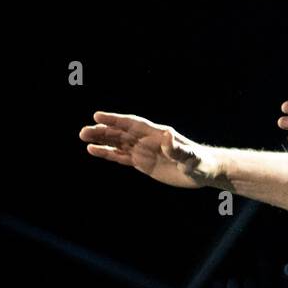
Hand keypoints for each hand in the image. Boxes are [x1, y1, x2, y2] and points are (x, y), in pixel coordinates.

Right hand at [79, 112, 218, 188]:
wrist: (203, 171)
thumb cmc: (200, 162)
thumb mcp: (190, 156)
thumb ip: (178, 147)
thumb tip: (167, 135)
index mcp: (157, 134)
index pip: (132, 124)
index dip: (115, 120)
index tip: (98, 116)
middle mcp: (147, 139)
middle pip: (121, 132)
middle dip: (103, 131)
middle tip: (83, 131)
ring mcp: (143, 150)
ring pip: (118, 143)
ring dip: (101, 140)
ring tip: (84, 138)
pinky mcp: (142, 163)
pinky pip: (121, 157)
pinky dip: (108, 154)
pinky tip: (93, 150)